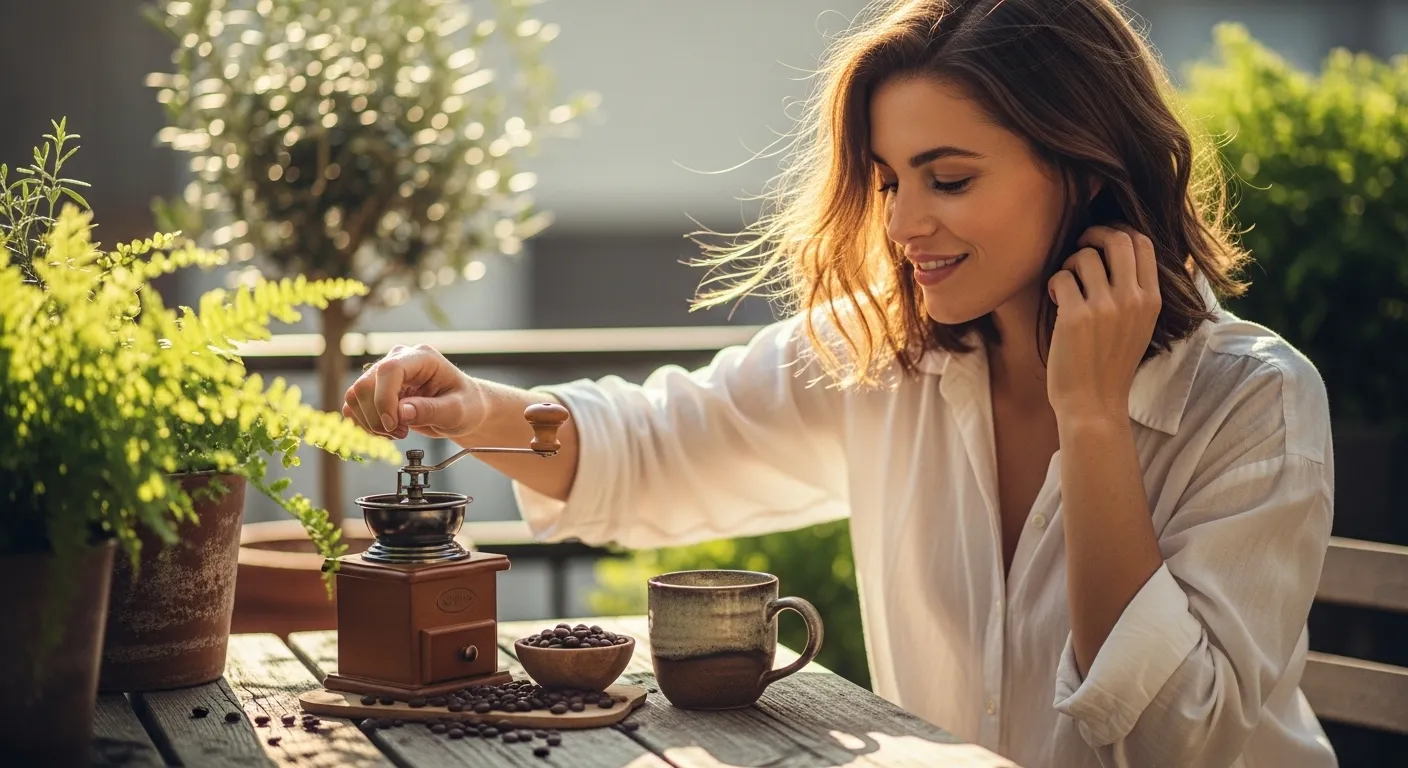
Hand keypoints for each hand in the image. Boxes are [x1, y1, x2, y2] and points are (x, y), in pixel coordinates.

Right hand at [342, 344, 483, 439]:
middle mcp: (399, 360)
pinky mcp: (375, 390)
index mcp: (422, 358)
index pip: (389, 370)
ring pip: (355, 397)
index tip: (394, 424)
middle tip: (401, 433)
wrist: (463, 409)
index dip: (385, 399)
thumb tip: (402, 412)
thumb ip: (431, 410)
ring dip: (370, 423)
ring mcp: (383, 374)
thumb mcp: (458, 412)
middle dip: (377, 417)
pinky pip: (353, 407)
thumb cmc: (466, 405)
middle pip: (365, 385)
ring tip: (397, 432)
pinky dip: (364, 425)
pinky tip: (386, 432)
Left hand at [1045, 224, 1160, 423]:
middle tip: (1080, 249)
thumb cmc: (1111, 365)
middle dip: (1093, 236)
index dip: (1118, 233)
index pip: (1142, 243)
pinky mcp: (1075, 317)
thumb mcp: (1140, 326)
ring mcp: (1105, 307)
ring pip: (1085, 256)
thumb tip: (1128, 250)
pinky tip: (1056, 302)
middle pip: (1117, 239)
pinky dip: (1055, 284)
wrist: (1094, 404)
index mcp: (1151, 300)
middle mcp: (1132, 299)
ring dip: (1069, 265)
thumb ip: (1138, 292)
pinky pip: (1061, 277)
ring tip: (1067, 286)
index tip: (1102, 242)